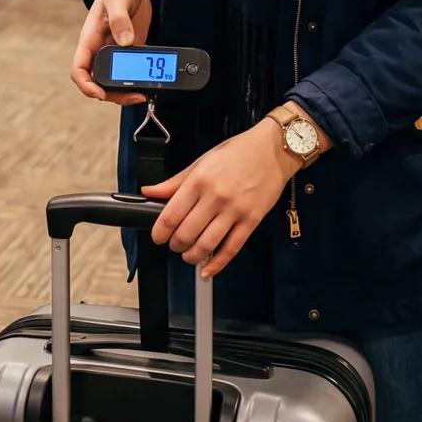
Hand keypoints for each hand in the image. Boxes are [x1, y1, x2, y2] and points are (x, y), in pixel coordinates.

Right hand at [70, 0, 152, 103]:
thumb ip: (120, 19)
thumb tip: (125, 41)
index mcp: (90, 38)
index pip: (79, 69)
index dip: (86, 85)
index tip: (100, 93)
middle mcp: (100, 48)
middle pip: (98, 81)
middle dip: (112, 94)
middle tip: (133, 96)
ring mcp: (115, 49)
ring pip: (114, 79)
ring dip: (126, 90)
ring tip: (143, 93)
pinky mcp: (130, 47)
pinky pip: (130, 69)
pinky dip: (138, 78)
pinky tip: (150, 81)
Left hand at [143, 119, 291, 276]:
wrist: (273, 150)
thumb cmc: (235, 153)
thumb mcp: (202, 161)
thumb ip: (175, 182)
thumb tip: (148, 192)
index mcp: (199, 181)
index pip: (171, 215)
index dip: (160, 232)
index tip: (158, 237)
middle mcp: (215, 197)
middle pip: (186, 234)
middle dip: (175, 245)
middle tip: (174, 245)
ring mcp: (235, 211)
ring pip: (206, 245)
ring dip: (192, 256)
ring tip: (189, 255)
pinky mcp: (252, 221)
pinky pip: (231, 249)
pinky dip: (217, 264)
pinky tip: (207, 270)